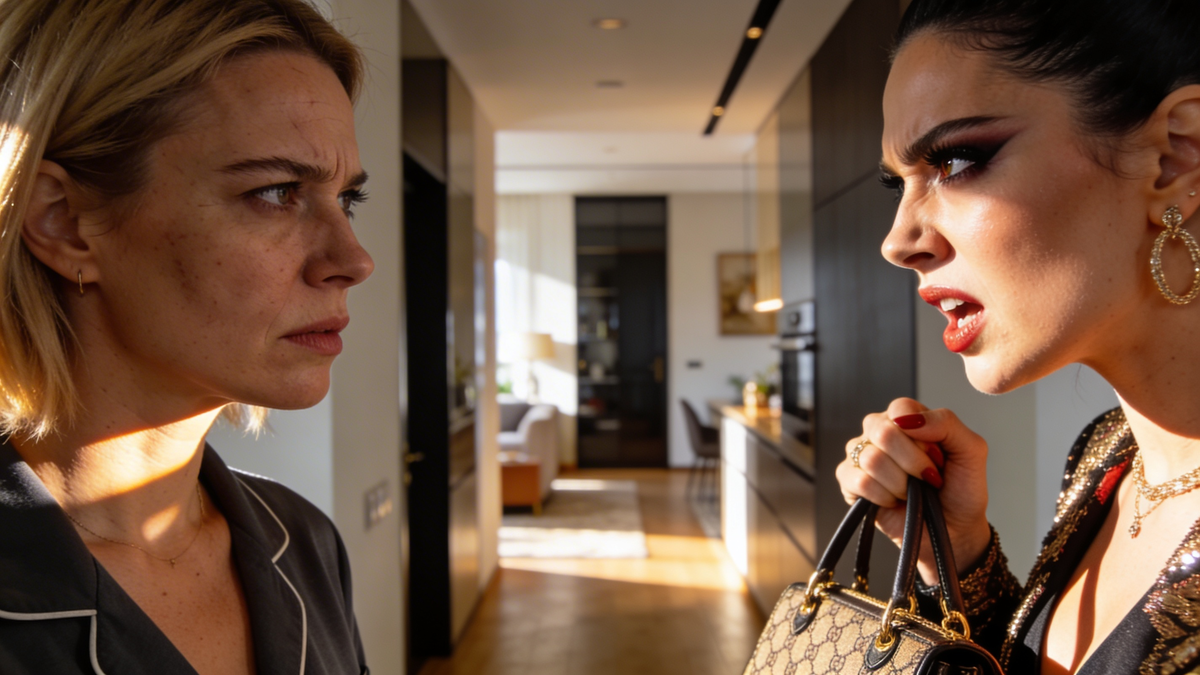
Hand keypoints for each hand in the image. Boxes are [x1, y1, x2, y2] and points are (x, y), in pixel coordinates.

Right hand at [835, 397, 991, 582]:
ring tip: (911, 492)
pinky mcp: (850, 483)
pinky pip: (859, 482)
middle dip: (913, 463)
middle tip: (928, 478)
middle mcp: (879, 433)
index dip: (921, 436)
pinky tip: (894, 501)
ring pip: (871, 459)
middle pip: (882, 432)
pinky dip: (884, 497)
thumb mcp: (972, 451)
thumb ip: (946, 423)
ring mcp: (861, 457)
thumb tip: (907, 419)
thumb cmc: (962, 491)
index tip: (938, 457)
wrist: (954, 531)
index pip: (900, 409)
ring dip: (901, 484)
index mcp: (907, 418)